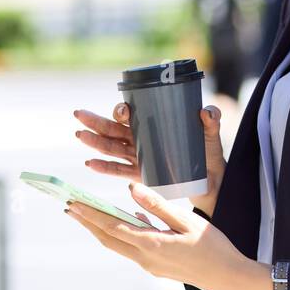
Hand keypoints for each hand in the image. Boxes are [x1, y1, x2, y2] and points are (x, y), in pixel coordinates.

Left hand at [63, 183, 261, 289]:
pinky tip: (127, 219)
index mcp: (151, 244)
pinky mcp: (156, 267)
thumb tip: (132, 189)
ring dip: (101, 229)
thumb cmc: (211, 246)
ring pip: (118, 245)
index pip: (112, 227)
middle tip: (70, 206)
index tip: (73, 203)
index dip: (90, 215)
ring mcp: (149, 265)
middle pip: (108, 238)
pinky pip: (132, 248)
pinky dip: (123, 234)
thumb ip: (157, 204)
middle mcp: (145, 258)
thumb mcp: (187, 220)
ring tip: (88, 212)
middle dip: (87, 222)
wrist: (226, 277)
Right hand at [73, 102, 226, 217]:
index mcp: (155, 123)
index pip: (133, 114)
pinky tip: (90, 163)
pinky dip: (105, 167)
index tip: (124, 112)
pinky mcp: (142, 174)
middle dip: (96, 121)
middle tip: (78, 115)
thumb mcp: (211, 134)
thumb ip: (211, 121)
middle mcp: (143, 138)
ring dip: (95, 142)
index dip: (124, 111)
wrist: (211, 178)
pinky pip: (119, 170)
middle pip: (115, 128)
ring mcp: (140, 156)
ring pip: (113, 147)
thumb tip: (206, 111)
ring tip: (81, 136)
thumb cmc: (208, 151)